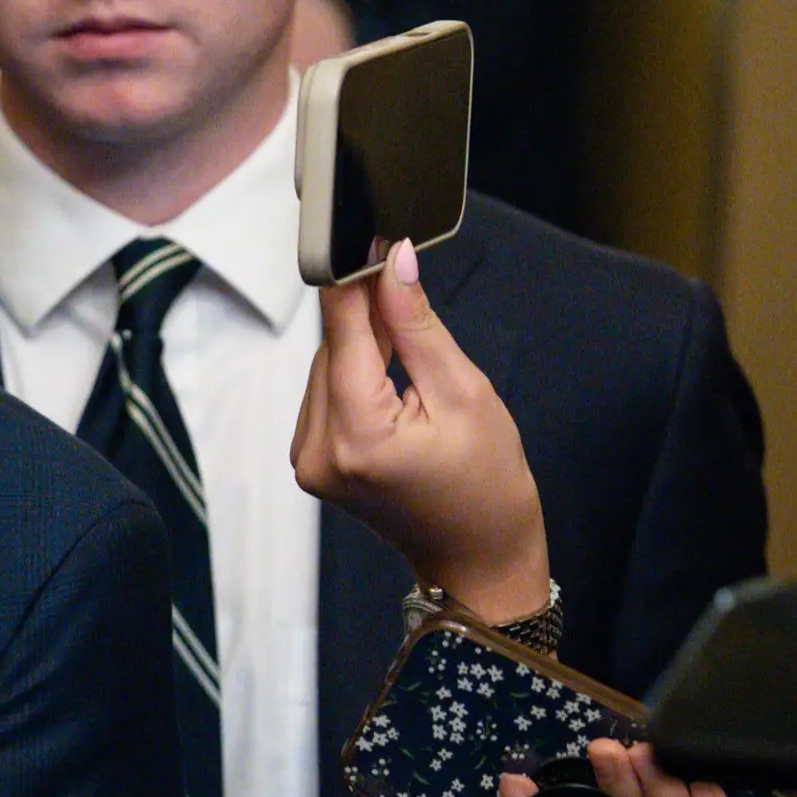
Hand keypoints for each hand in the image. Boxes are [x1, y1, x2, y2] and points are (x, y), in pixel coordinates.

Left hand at [292, 237, 553, 620]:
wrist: (478, 556)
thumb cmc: (487, 484)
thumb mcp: (464, 392)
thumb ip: (417, 325)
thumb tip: (392, 260)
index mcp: (358, 435)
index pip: (339, 330)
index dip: (354, 279)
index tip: (369, 239)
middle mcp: (319, 450)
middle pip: (330, 348)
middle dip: (369, 321)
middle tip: (413, 310)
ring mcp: (309, 461)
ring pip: (326, 368)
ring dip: (364, 351)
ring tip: (416, 372)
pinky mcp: (312, 462)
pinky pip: (326, 396)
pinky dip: (356, 379)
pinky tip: (394, 391)